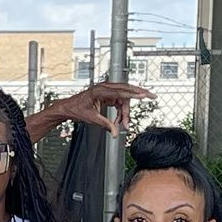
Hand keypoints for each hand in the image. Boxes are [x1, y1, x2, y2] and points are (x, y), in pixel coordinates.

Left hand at [27, 80, 155, 140]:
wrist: (69, 107)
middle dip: (139, 94)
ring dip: (126, 111)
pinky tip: (120, 120)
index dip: (134, 94)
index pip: (121, 92)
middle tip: (152, 96)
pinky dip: (121, 111)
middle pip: (127, 90)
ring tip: (124, 124)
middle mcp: (104, 87)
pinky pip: (120, 101)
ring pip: (124, 98)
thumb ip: (106, 125)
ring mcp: (107, 89)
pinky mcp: (107, 94)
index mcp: (100, 90)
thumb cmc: (77, 110)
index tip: (144, 95)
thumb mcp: (92, 119)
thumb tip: (116, 133)